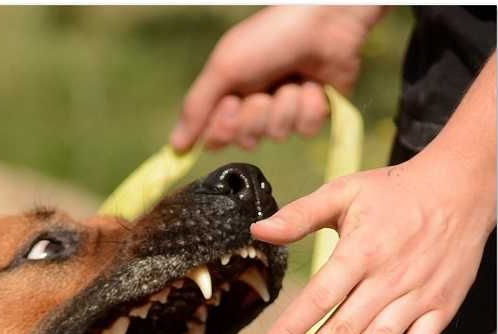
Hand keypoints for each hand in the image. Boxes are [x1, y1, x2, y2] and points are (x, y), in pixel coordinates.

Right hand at [169, 6, 383, 150]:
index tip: (232, 102)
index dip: (224, 128)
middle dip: (256, 115)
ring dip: (285, 106)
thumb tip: (174, 148)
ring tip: (293, 80)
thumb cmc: (269, 37)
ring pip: (278, 134)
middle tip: (264, 90)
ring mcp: (285, 110)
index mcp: (228, 96)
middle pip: (246, 140)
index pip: (216, 137)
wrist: (323, 21)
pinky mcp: (314, 112)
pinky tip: (313, 84)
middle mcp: (254, 107)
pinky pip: (306, 129)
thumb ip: (196, 108)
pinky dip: (309, 107)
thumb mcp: (223, 68)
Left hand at [250, 153, 495, 333]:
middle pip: (342, 330)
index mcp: (361, 251)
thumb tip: (258, 231)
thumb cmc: (396, 192)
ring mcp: (417, 296)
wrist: (463, 187)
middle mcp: (389, 278)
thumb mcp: (344, 192)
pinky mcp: (441, 307)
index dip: (289, 330)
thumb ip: (300, 215)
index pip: (318, 298)